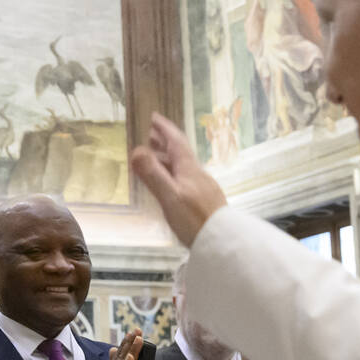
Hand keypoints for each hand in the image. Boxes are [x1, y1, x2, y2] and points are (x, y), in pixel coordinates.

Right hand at [128, 114, 227, 247]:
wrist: (222, 241)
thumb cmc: (194, 220)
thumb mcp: (169, 196)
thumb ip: (153, 174)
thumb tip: (136, 150)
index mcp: (188, 169)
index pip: (176, 142)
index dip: (164, 129)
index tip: (154, 118)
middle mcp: (197, 174)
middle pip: (180, 153)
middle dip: (164, 142)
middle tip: (151, 134)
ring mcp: (202, 188)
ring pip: (183, 167)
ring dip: (168, 159)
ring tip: (155, 156)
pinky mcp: (205, 201)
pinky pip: (186, 180)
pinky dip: (173, 174)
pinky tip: (171, 184)